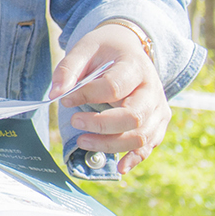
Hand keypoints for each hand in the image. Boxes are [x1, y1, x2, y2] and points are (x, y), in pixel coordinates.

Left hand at [50, 23, 168, 173]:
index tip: (65, 99)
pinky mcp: (158, 123)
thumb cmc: (103, 50)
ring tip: (82, 142)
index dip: (87, 95)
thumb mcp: (83, 49)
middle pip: (132, 116)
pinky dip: (135, 158)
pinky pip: (149, 145)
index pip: (113, 87)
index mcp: (134, 66)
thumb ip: (68, 69)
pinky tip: (119, 167)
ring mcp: (159, 109)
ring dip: (111, 144)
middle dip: (100, 125)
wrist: (128, 48)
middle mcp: (152, 89)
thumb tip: (55, 94)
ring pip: (141, 136)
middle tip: (74, 122)